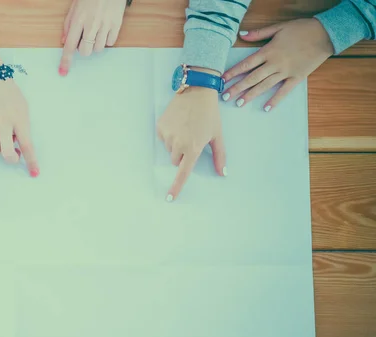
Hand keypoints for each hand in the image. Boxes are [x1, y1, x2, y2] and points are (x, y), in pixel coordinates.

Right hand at [0, 52, 38, 176]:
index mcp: (20, 120)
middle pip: (7, 154)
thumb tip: (18, 145)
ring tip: (0, 136)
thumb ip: (22, 126)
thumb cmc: (9, 93)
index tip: (34, 173)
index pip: (28, 146)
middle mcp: (4, 124)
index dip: (31, 162)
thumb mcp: (23, 107)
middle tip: (14, 152)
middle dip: (12, 158)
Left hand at [59, 0, 127, 74]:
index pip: (69, 45)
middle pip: (85, 51)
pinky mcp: (116, 24)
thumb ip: (68, 24)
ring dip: (95, 45)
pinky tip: (105, 30)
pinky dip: (106, 40)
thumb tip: (64, 41)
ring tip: (96, 31)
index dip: (66, 60)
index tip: (63, 72)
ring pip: (98, 49)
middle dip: (83, 49)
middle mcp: (91, 24)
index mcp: (78, 19)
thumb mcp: (74, 7)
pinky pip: (110, 43)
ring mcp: (105, 25)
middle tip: (85, 39)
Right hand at [157, 83, 225, 200]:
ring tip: (185, 128)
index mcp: (193, 148)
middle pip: (176, 160)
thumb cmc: (210, 114)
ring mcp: (168, 135)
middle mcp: (178, 144)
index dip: (176, 187)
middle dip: (183, 154)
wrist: (196, 91)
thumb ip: (219, 156)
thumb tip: (222, 173)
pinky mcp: (160, 127)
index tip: (169, 198)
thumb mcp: (217, 135)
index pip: (183, 173)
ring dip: (176, 144)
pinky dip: (169, 134)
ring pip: (169, 149)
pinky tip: (178, 123)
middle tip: (192, 138)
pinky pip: (163, 138)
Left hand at [222, 18, 333, 110]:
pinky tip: (266, 108)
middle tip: (225, 97)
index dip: (233, 72)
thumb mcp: (279, 27)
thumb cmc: (301, 29)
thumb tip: (242, 34)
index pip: (246, 64)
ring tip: (239, 104)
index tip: (222, 80)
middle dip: (237, 88)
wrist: (326, 33)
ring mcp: (286, 72)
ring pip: (264, 86)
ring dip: (251, 95)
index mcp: (269, 51)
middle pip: (252, 78)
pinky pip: (284, 91)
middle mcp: (275, 63)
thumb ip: (259, 33)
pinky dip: (275, 100)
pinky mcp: (297, 77)